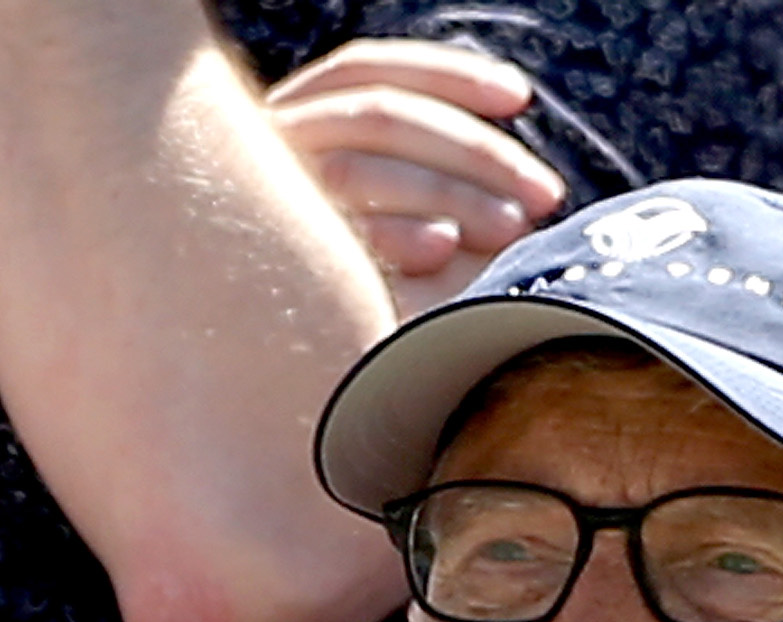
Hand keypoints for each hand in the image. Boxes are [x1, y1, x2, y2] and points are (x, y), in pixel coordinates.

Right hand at [265, 39, 564, 308]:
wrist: (265, 388)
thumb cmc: (343, 308)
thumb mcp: (396, 237)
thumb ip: (437, 201)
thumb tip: (514, 187)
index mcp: (284, 131)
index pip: (364, 72)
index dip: (446, 75)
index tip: (518, 98)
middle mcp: (253, 159)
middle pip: (375, 116)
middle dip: (472, 151)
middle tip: (540, 196)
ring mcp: (242, 211)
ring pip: (355, 169)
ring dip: (445, 192)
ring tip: (508, 229)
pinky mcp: (250, 272)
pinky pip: (327, 240)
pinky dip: (392, 233)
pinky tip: (441, 248)